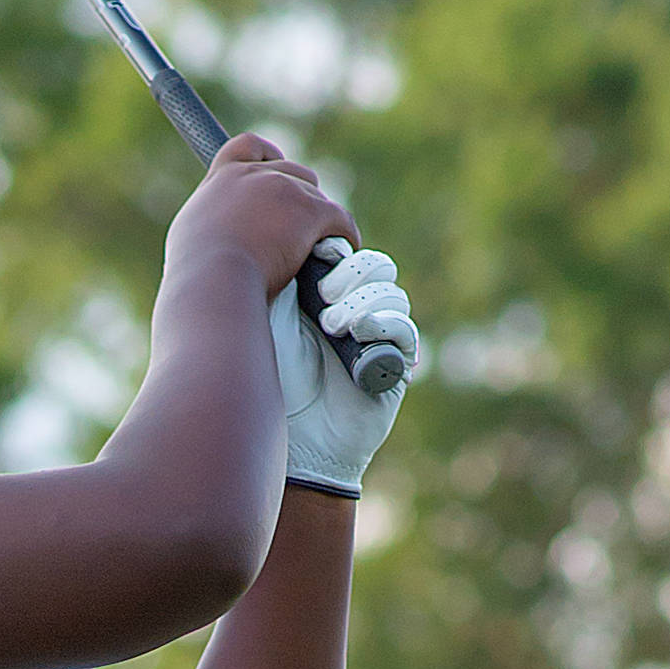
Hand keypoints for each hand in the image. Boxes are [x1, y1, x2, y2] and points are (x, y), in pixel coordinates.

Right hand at [165, 130, 356, 303]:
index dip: (267, 158)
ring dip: (320, 218)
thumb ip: (213, 221)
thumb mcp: (192, 235)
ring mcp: (285, 190)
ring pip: (317, 197)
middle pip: (294, 172)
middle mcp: (255, 175)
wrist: (216, 280)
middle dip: (301, 196)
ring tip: (319, 244)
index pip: (248, 146)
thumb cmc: (199, 272)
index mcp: (224, 179)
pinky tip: (345, 246)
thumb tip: (225, 233)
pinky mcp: (311, 211)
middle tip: (299, 227)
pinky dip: (345, 232)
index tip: (274, 174)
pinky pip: (340, 218)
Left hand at [271, 243, 421, 493]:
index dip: (335, 250)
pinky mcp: (392, 365)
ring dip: (362, 301)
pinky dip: (385, 323)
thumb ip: (283, 274)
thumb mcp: (266, 315)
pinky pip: (404, 329)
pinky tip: (359, 332)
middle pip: (374, 266)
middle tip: (321, 297)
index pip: (345, 253)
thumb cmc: (265, 376)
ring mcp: (374, 338)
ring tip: (331, 325)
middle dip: (350, 273)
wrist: (281, 434)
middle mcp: (350, 313)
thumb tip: (298, 234)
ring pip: (391, 293)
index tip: (313, 257)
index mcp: (320, 296)